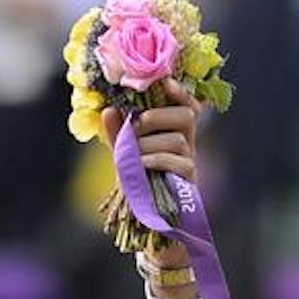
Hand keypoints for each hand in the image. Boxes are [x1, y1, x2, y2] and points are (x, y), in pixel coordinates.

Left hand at [102, 79, 199, 273]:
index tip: (165, 81)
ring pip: (177, 140)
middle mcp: (186, 142)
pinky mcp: (188, 180)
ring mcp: (190, 161)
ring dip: (148, 144)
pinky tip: (140, 166)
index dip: (180, 91)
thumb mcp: (124, 155)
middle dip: (158, 116)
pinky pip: (177, 162)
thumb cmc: (136, 181)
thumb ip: (118, 134)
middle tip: (135, 123)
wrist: (144, 217)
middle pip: (186, 116)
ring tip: (131, 155)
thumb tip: (109, 110)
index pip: (186, 104)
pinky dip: (155, 160)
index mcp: (173, 131)